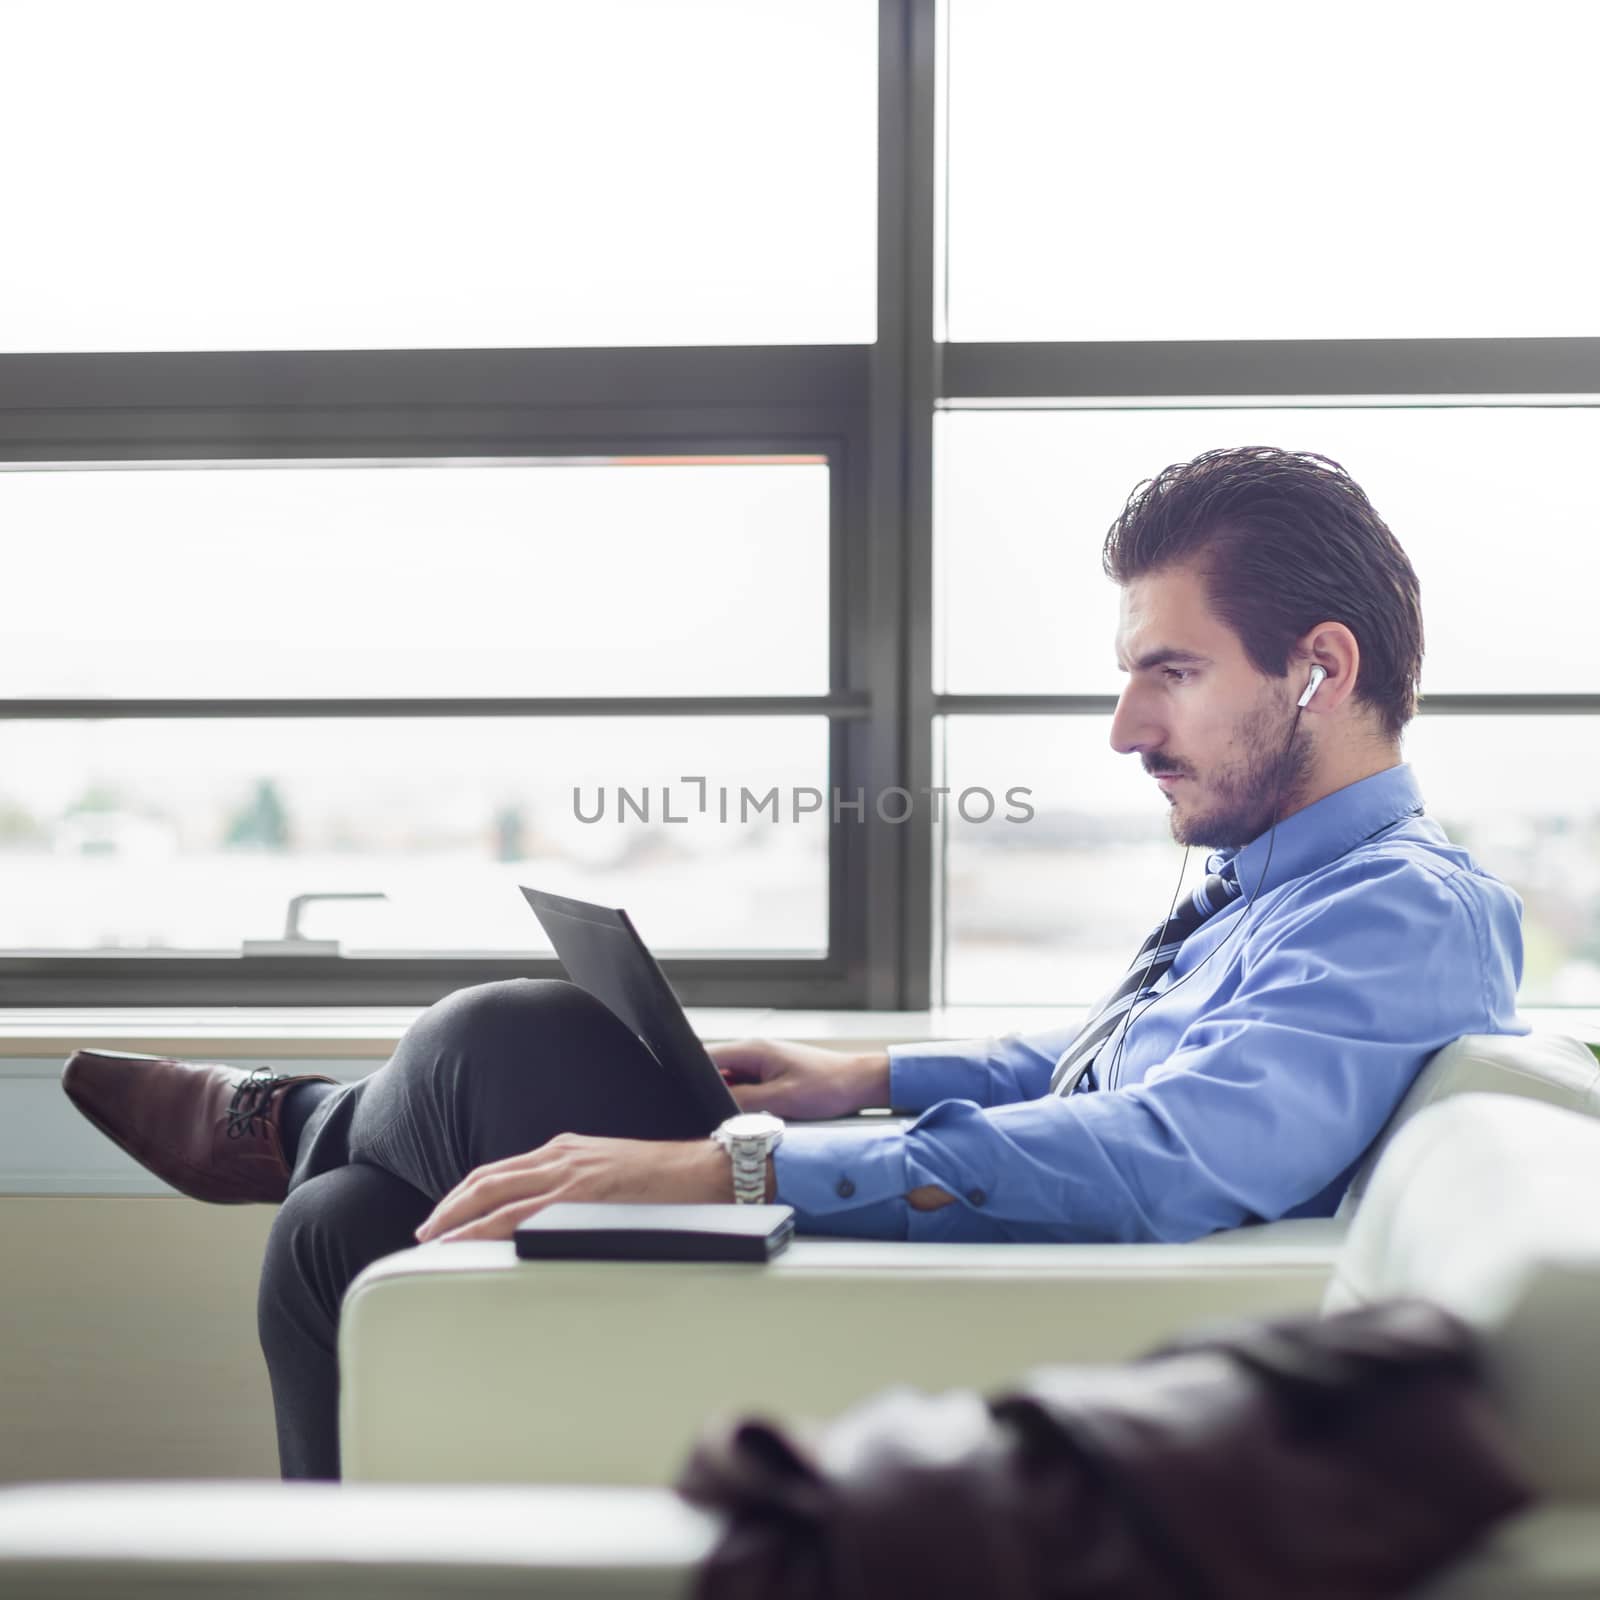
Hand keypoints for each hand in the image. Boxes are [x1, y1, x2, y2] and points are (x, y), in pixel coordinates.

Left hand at [414, 1134, 726, 1243]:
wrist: (708, 1172)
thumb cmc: (668, 1182)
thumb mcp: (611, 1174)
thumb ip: (578, 1188)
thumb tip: (550, 1219)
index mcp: (566, 1151)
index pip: (501, 1170)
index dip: (466, 1194)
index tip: (444, 1216)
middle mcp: (562, 1156)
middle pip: (487, 1179)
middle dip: (450, 1207)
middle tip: (424, 1234)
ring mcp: (571, 1174)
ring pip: (497, 1195)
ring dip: (460, 1220)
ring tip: (436, 1244)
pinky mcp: (584, 1195)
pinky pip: (525, 1214)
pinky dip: (491, 1229)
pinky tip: (476, 1246)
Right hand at [707, 1038, 889, 1120]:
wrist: (859, 1083)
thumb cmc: (828, 1087)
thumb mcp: (781, 1099)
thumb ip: (743, 1101)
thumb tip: (713, 1106)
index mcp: (753, 1050)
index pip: (707, 1057)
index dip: (691, 1077)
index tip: (683, 1099)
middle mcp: (755, 1053)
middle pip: (717, 1072)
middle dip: (709, 1093)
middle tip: (710, 1116)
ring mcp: (764, 1064)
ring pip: (732, 1083)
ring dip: (730, 1100)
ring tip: (739, 1116)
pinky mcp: (773, 1076)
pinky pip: (748, 1089)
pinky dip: (746, 1102)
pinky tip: (753, 1116)